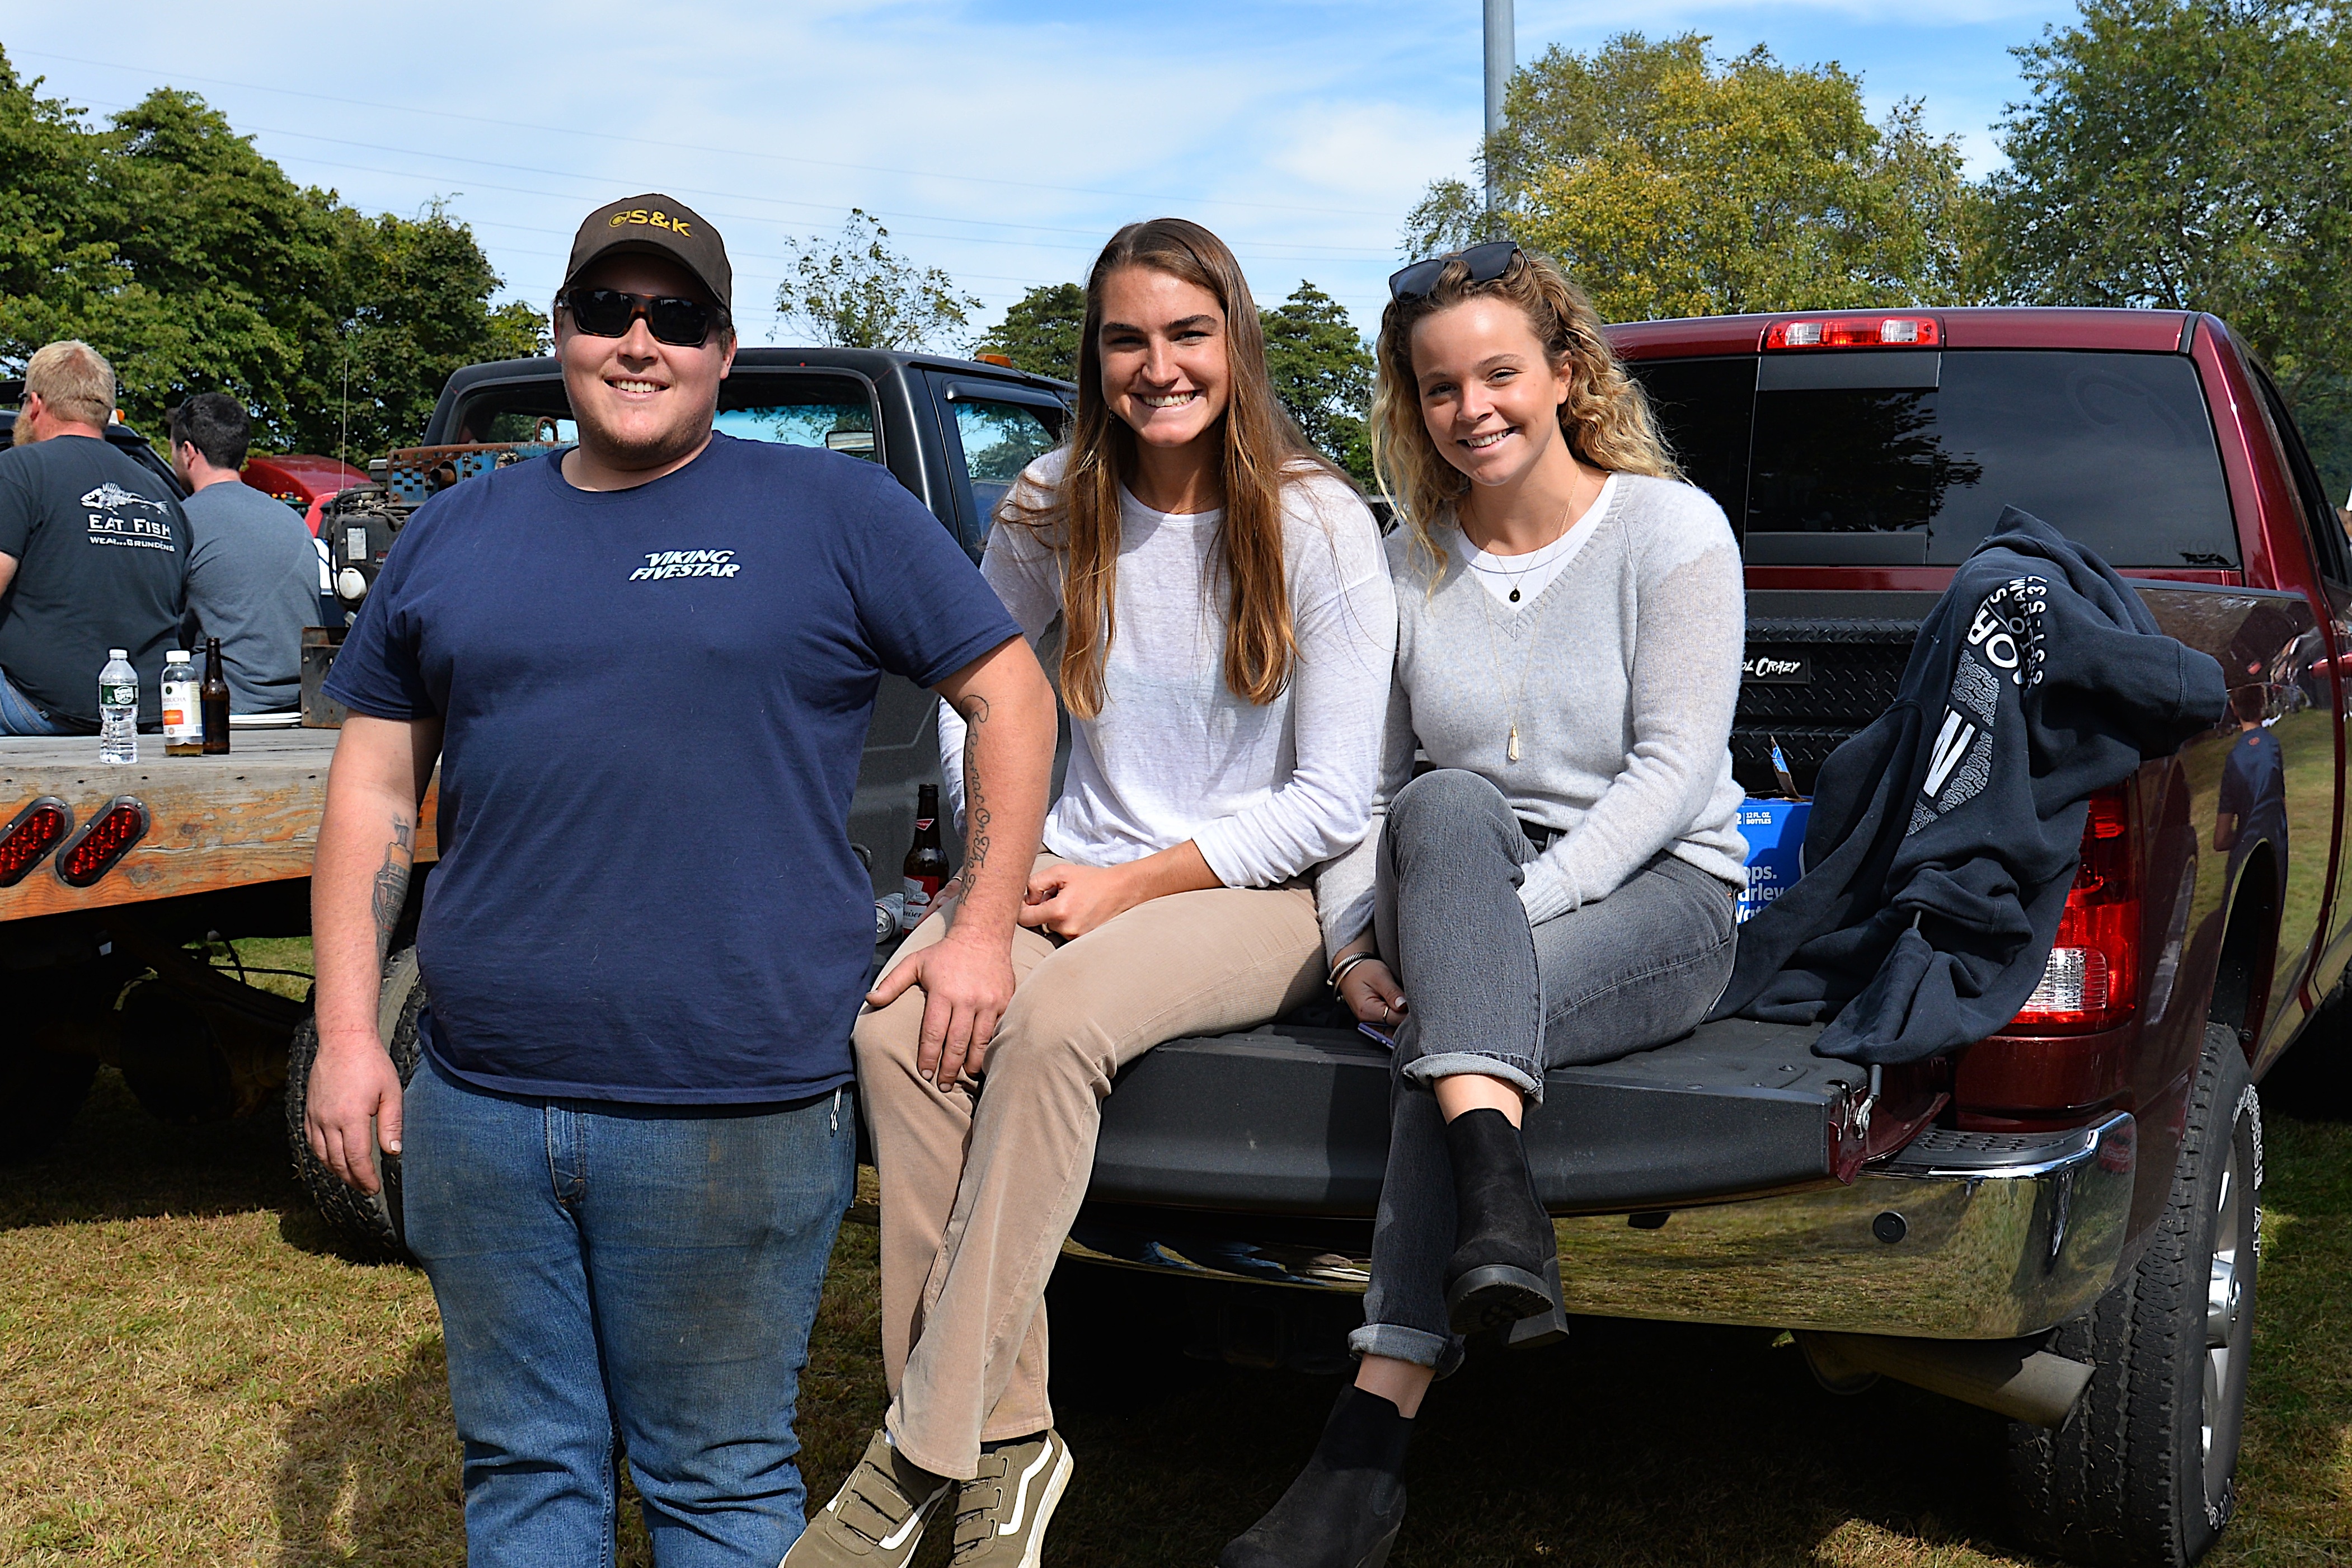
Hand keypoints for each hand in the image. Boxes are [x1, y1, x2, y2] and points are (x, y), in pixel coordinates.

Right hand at [306, 1030, 403, 1195]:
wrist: (343, 1041)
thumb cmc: (372, 1064)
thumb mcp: (390, 1092)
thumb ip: (391, 1124)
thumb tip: (393, 1152)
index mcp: (351, 1118)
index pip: (356, 1159)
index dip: (365, 1178)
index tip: (374, 1189)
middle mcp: (328, 1120)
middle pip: (337, 1162)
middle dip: (352, 1180)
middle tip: (365, 1189)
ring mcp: (315, 1116)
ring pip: (321, 1155)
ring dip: (336, 1171)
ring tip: (351, 1179)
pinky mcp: (309, 1110)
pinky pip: (311, 1140)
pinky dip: (321, 1155)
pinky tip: (332, 1159)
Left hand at [867, 927, 1016, 1084]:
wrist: (983, 934)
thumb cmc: (945, 952)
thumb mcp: (914, 962)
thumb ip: (892, 983)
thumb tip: (869, 1000)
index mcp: (943, 993)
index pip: (933, 1033)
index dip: (928, 1057)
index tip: (924, 1074)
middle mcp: (967, 999)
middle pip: (956, 1043)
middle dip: (948, 1068)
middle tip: (941, 1086)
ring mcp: (989, 1002)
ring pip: (979, 1041)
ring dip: (971, 1063)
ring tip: (964, 1077)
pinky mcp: (1004, 1002)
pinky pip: (997, 1031)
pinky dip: (990, 1047)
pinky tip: (984, 1060)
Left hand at [1017, 861, 1144, 939]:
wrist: (1121, 890)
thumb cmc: (1091, 879)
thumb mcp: (1060, 872)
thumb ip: (1035, 883)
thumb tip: (1026, 899)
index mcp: (1059, 911)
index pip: (1024, 919)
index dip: (1022, 908)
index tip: (1030, 900)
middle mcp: (1067, 929)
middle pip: (1040, 922)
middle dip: (1045, 909)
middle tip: (1061, 895)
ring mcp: (1076, 938)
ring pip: (1053, 928)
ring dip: (1057, 917)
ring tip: (1074, 903)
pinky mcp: (1084, 941)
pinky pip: (1065, 933)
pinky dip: (1068, 923)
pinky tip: (1080, 912)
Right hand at [1338, 958, 1407, 1027]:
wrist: (1349, 968)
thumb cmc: (1363, 970)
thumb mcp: (1380, 976)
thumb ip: (1392, 992)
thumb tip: (1403, 1006)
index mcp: (1367, 1010)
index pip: (1395, 1020)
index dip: (1409, 1013)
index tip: (1417, 1003)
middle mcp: (1367, 1021)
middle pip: (1394, 1027)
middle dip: (1407, 1018)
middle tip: (1413, 1002)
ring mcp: (1370, 1022)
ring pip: (1393, 1028)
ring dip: (1402, 1018)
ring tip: (1405, 1002)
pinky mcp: (1374, 1020)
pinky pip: (1389, 1024)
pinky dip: (1397, 1017)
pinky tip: (1400, 1007)